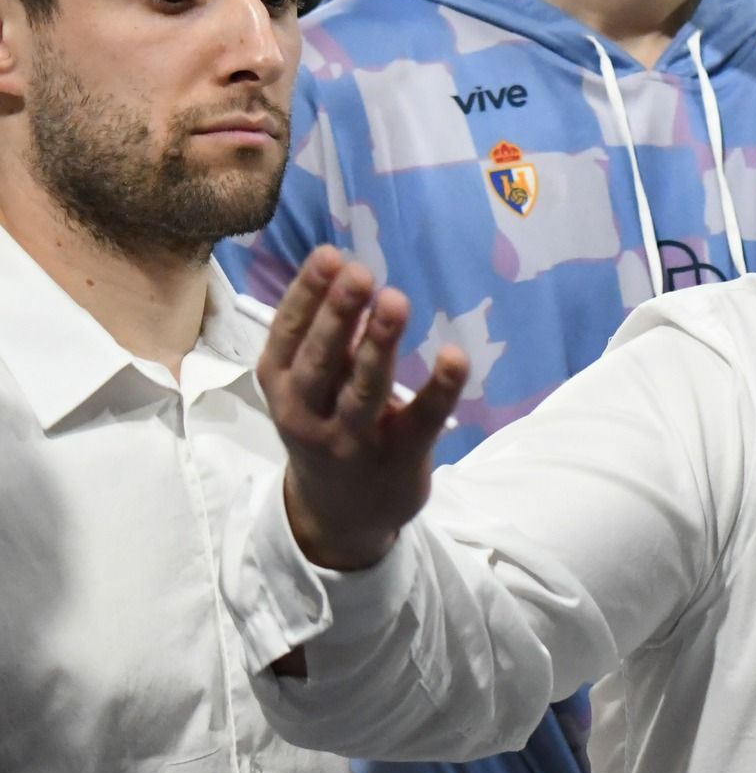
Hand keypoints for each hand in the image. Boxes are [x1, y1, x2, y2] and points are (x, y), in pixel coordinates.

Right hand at [258, 246, 467, 569]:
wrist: (339, 517)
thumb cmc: (325, 429)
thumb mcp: (306, 388)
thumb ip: (324, 340)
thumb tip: (344, 272)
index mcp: (281, 387)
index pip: (290, 335)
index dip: (308, 295)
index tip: (331, 255)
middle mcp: (308, 414)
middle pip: (322, 361)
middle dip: (339, 315)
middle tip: (360, 273)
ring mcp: (353, 440)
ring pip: (365, 389)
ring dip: (380, 344)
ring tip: (395, 300)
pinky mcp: (399, 457)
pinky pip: (421, 418)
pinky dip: (440, 388)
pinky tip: (456, 356)